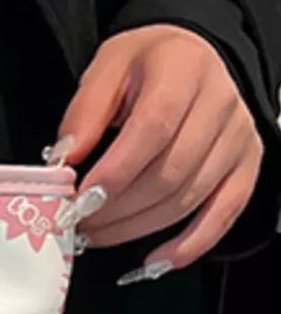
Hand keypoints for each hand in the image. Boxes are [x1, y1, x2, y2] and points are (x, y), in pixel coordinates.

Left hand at [53, 26, 263, 274]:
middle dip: (119, 208)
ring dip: (139, 228)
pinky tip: (155, 261)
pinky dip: (190, 244)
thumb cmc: (147, 61)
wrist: (195, 53)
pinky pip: (224, 213)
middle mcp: (221, 105)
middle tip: (78, 224)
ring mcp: (239, 139)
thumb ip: (85, 111)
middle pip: (171, 172)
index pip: (153, 130)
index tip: (79, 200)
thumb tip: (65, 159)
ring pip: (190, 198)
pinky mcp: (247, 165)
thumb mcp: (107, 66)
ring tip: (98, 235)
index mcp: (183, 71)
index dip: (115, 172)